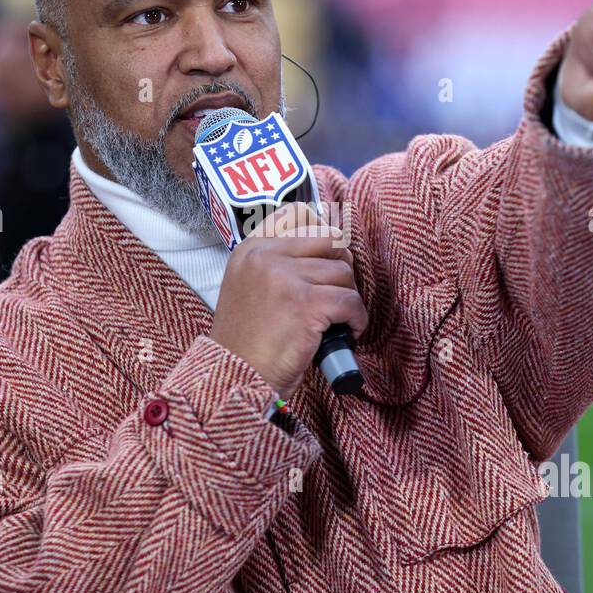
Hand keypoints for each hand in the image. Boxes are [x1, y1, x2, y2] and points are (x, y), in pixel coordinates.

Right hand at [209, 203, 368, 399]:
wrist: (236, 379)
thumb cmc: (247, 342)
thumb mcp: (248, 287)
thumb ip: (275, 264)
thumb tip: (329, 250)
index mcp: (250, 249)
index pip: (297, 213)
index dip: (323, 232)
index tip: (330, 256)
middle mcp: (265, 256)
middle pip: (329, 240)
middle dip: (341, 266)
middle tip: (337, 293)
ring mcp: (285, 277)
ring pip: (343, 272)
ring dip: (348, 298)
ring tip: (338, 320)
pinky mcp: (306, 304)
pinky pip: (350, 301)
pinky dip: (357, 319)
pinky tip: (348, 333)